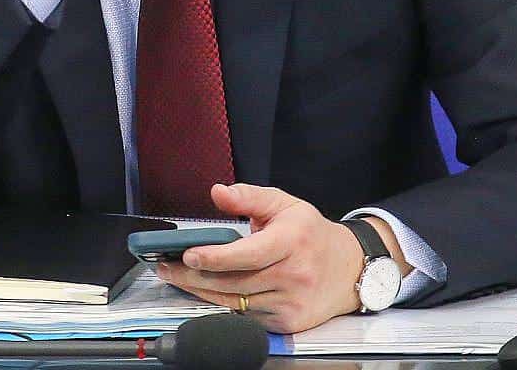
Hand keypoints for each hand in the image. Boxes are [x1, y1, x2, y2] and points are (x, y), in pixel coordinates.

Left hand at [155, 184, 407, 333]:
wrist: (349, 269)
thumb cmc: (310, 233)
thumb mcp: (285, 204)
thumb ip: (249, 197)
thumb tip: (216, 192)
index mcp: (292, 240)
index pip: (249, 254)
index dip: (216, 256)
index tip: (188, 254)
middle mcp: (294, 274)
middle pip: (235, 282)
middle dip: (195, 277)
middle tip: (167, 268)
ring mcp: (291, 302)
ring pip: (236, 301)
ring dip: (202, 292)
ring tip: (178, 278)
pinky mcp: (288, 323)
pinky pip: (246, 316)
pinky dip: (223, 305)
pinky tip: (205, 293)